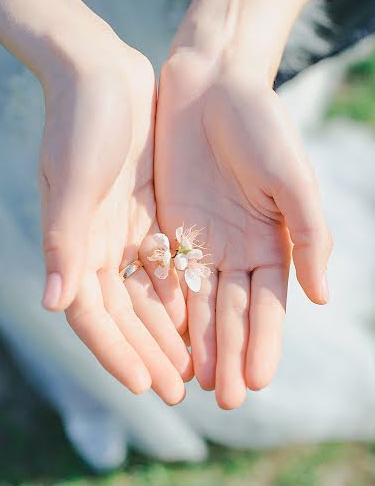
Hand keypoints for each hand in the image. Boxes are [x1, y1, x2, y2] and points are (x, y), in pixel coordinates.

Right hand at [40, 33, 191, 403]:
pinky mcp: (148, 216)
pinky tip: (201, 318)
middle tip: (179, 391)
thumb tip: (54, 304)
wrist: (101, 75)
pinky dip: (181, 293)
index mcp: (74, 246)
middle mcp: (97, 247)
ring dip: (169, 332)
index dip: (117, 351)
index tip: (145, 384)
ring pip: (149, 295)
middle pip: (125, 314)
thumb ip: (65, 243)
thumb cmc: (80, 124)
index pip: (94, 315)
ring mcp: (124, 233)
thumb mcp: (73, 181)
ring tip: (194, 367)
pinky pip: (167, 265)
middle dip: (150, 353)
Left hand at [155, 49, 332, 408]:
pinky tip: (164, 340)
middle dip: (231, 355)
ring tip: (195, 383)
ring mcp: (202, 244)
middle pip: (234, 314)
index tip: (258, 381)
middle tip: (226, 401)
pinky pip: (167, 277)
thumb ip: (309, 236)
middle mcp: (238, 251)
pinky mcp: (169, 229)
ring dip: (199, 344)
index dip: (264, 343)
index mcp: (274, 243)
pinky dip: (167, 309)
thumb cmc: (261, 125)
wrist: (210, 84)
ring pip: (200, 304)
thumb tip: (321, 297)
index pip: (269, 305)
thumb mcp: (292, 179)